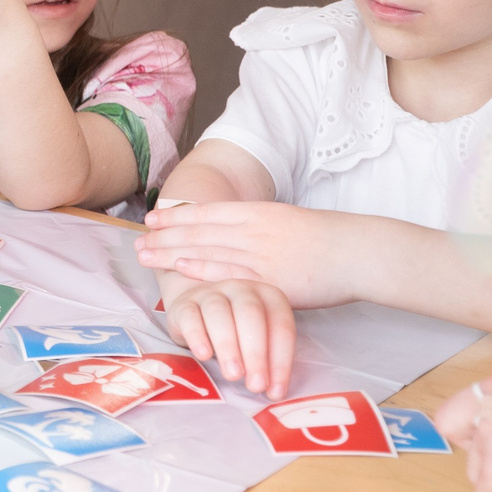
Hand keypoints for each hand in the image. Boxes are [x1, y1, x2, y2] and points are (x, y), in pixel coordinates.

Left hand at [136, 201, 389, 308]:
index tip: (150, 219)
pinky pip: (231, 273)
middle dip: (164, 236)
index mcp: (258, 212)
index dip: (175, 216)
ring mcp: (261, 253)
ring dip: (172, 253)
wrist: (356, 251)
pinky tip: (181, 268)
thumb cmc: (325, 239)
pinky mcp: (271, 279)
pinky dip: (203, 269)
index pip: (207, 213)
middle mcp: (254, 229)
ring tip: (145, 256)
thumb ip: (258, 228)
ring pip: (207, 250)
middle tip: (135, 242)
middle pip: (199, 231)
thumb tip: (233, 234)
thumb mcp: (286, 222)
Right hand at [159, 270, 297, 398]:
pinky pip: (191, 317)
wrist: (199, 311)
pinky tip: (204, 356)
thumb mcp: (260, 340)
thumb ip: (269, 360)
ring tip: (233, 376)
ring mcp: (211, 293)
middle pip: (251, 315)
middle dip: (255, 353)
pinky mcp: (184, 304)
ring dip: (228, 346)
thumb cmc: (238, 331)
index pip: (281, 327)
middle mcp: (241, 289)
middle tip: (255, 385)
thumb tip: (274, 392)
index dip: (281, 361)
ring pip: (219, 314)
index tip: (276, 392)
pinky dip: (197, 337)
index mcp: (269, 296)